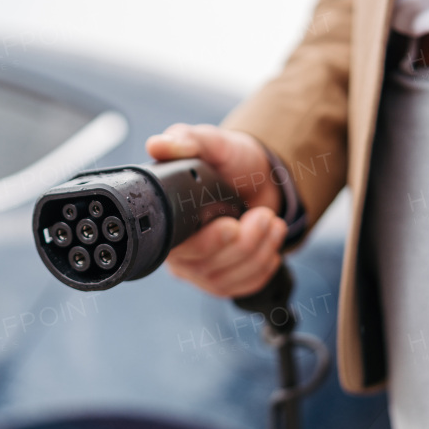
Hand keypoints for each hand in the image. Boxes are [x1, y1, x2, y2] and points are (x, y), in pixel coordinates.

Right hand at [145, 124, 287, 297]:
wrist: (260, 178)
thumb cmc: (230, 161)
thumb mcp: (212, 142)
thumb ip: (186, 140)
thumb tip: (158, 145)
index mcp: (167, 223)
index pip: (179, 250)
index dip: (207, 243)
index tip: (231, 225)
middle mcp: (179, 253)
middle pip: (205, 269)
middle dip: (242, 244)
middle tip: (262, 216)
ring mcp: (200, 271)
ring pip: (225, 280)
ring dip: (258, 252)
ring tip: (271, 222)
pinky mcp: (223, 281)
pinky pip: (241, 288)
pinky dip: (263, 268)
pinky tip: (270, 245)